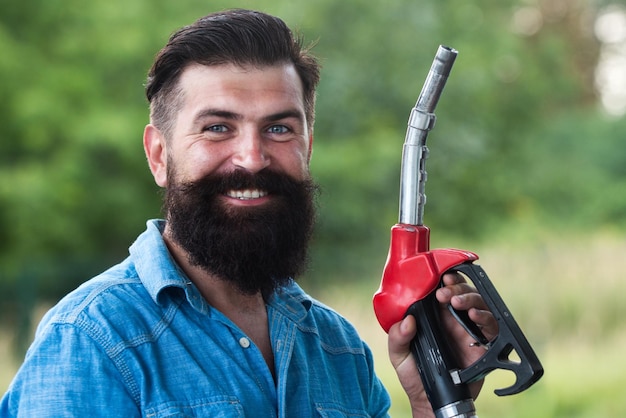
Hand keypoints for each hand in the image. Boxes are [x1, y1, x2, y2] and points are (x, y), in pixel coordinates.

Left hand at [387, 272, 497, 416]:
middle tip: (444, 293)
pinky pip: (492, 327)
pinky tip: (474, 316)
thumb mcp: (399, 355)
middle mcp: (455, 320)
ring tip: (457, 302)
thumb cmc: (415, 375)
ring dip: (470, 298)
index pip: (444, 290)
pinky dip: (486, 318)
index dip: (446, 280)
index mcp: (436, 316)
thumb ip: (398, 336)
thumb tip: (407, 320)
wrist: (430, 401)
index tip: (441, 278)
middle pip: (464, 292)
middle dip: (457, 287)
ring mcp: (471, 331)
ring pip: (479, 304)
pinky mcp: (484, 345)